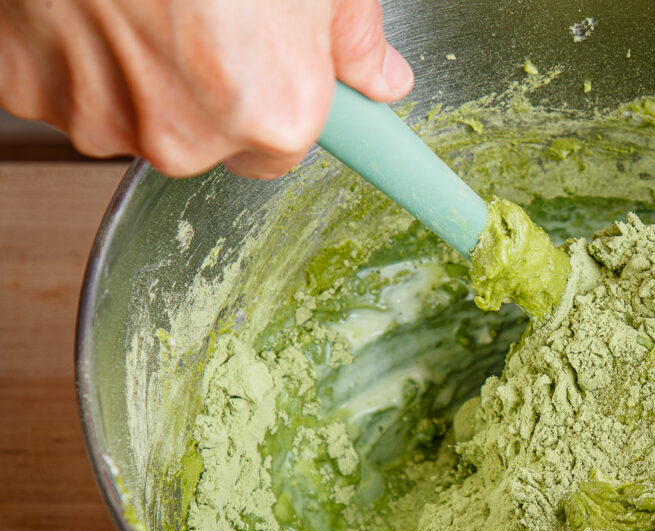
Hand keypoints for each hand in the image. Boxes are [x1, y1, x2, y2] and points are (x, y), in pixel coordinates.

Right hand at [0, 0, 412, 177]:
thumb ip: (356, 39)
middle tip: (204, 14)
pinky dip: (79, 54)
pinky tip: (97, 5)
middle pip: (206, 139)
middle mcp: (189, 137)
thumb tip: (383, 80)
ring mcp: (105, 118)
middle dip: (208, 91)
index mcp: (274, 116)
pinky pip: (67, 87)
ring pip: (134, 115)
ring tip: (147, 2)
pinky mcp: (33, 90)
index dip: (275, 105)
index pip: (282, 153)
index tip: (271, 78)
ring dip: (141, 73)